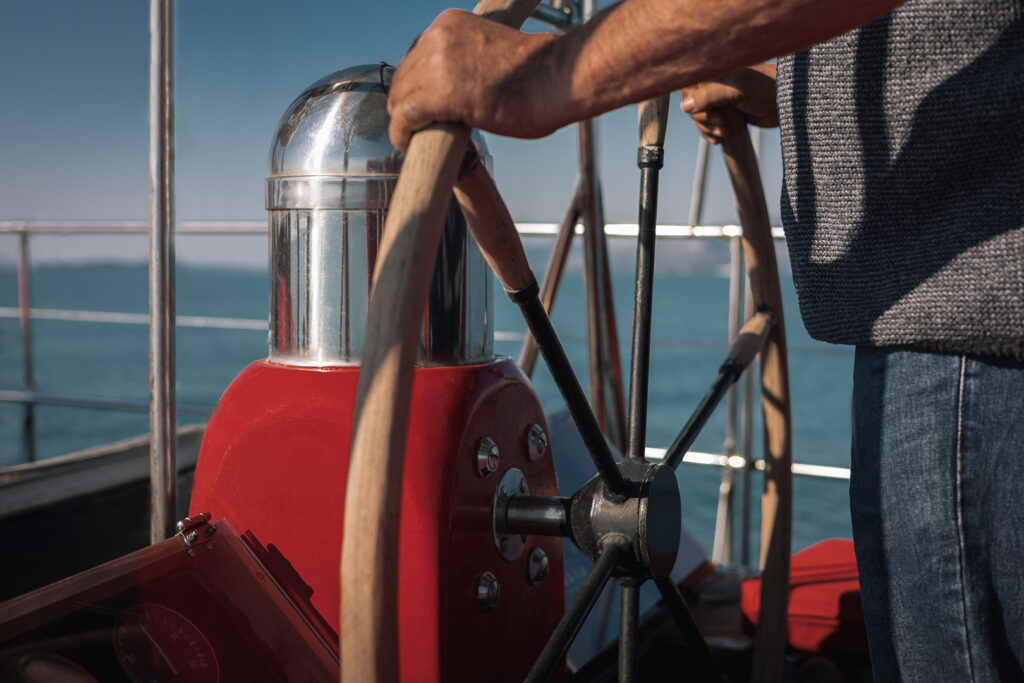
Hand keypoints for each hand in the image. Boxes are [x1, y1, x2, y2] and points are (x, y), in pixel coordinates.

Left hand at [388, 10, 558, 151]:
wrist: (557, 78)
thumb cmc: (539, 73)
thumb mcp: (490, 54)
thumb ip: (465, 64)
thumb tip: (455, 92)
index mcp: (450, 24)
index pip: (415, 57)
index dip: (415, 87)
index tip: (421, 106)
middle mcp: (437, 37)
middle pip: (403, 77)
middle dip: (406, 104)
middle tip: (417, 128)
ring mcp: (435, 63)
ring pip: (399, 98)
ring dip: (404, 121)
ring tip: (415, 139)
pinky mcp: (437, 93)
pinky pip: (404, 118)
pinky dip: (402, 134)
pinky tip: (409, 145)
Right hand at [679, 63, 777, 143]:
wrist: (787, 102)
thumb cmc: (765, 88)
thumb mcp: (735, 90)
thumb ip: (709, 96)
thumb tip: (685, 107)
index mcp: (714, 70)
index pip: (687, 86)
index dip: (693, 102)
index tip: (709, 111)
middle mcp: (714, 83)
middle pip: (691, 104)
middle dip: (703, 119)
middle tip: (722, 124)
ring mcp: (720, 98)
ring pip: (699, 117)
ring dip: (708, 129)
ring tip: (726, 133)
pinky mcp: (726, 113)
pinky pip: (709, 126)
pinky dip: (712, 134)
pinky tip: (721, 139)